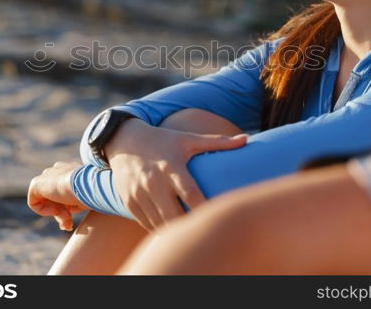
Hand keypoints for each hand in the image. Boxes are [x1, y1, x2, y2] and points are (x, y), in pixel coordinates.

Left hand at [27, 161, 86, 230]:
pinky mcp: (36, 183)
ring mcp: (47, 175)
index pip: (63, 193)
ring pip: (47, 202)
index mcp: (71, 171)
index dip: (67, 209)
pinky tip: (56, 210)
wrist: (88, 185)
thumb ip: (73, 205)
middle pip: (55, 198)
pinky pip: (34, 202)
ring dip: (58, 213)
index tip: (72, 221)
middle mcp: (58, 170)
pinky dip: (44, 211)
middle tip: (68, 225)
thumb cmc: (93, 193)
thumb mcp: (85, 201)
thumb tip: (66, 220)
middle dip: (62, 214)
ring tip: (67, 217)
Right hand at [106, 122, 247, 230]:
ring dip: (174, 230)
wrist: (124, 141)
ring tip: (190, 232)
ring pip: (159, 223)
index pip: (190, 193)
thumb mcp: (188, 139)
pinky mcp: (129, 202)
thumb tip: (246, 139)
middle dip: (188, 225)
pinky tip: (172, 229)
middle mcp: (154, 182)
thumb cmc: (163, 140)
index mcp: (171, 167)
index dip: (204, 208)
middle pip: (173, 215)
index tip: (218, 216)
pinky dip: (159, 228)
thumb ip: (217, 142)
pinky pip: (147, 224)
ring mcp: (139, 194)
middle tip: (204, 229)